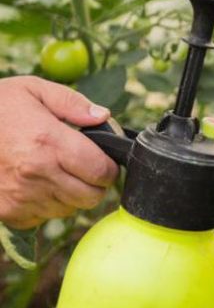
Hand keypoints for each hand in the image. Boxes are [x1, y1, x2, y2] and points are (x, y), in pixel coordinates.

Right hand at [0, 76, 118, 228]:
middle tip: (83, 167)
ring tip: (55, 171)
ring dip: (71, 194)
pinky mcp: (9, 211)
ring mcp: (22, 196)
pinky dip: (47, 205)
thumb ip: (72, 102)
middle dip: (95, 183)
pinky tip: (36, 183)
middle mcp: (37, 173)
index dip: (109, 166)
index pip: (102, 171)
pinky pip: (44, 217)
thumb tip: (103, 116)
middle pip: (92, 197)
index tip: (103, 159)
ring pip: (70, 209)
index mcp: (49, 142)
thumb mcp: (33, 90)